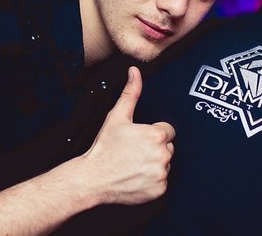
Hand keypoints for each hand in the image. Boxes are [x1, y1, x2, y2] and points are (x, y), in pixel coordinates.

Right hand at [81, 66, 174, 204]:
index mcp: (156, 134)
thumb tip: (135, 71)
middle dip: (155, 148)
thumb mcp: (117, 117)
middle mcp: (163, 154)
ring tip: (134, 164)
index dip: (152, 133)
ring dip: (154, 164)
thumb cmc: (105, 146)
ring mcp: (162, 173)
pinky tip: (136, 177)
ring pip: (165, 164)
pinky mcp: (160, 189)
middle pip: (168, 147)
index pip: (167, 131)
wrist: (93, 177)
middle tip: (134, 152)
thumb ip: (131, 93)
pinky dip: (152, 181)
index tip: (138, 139)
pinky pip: (162, 181)